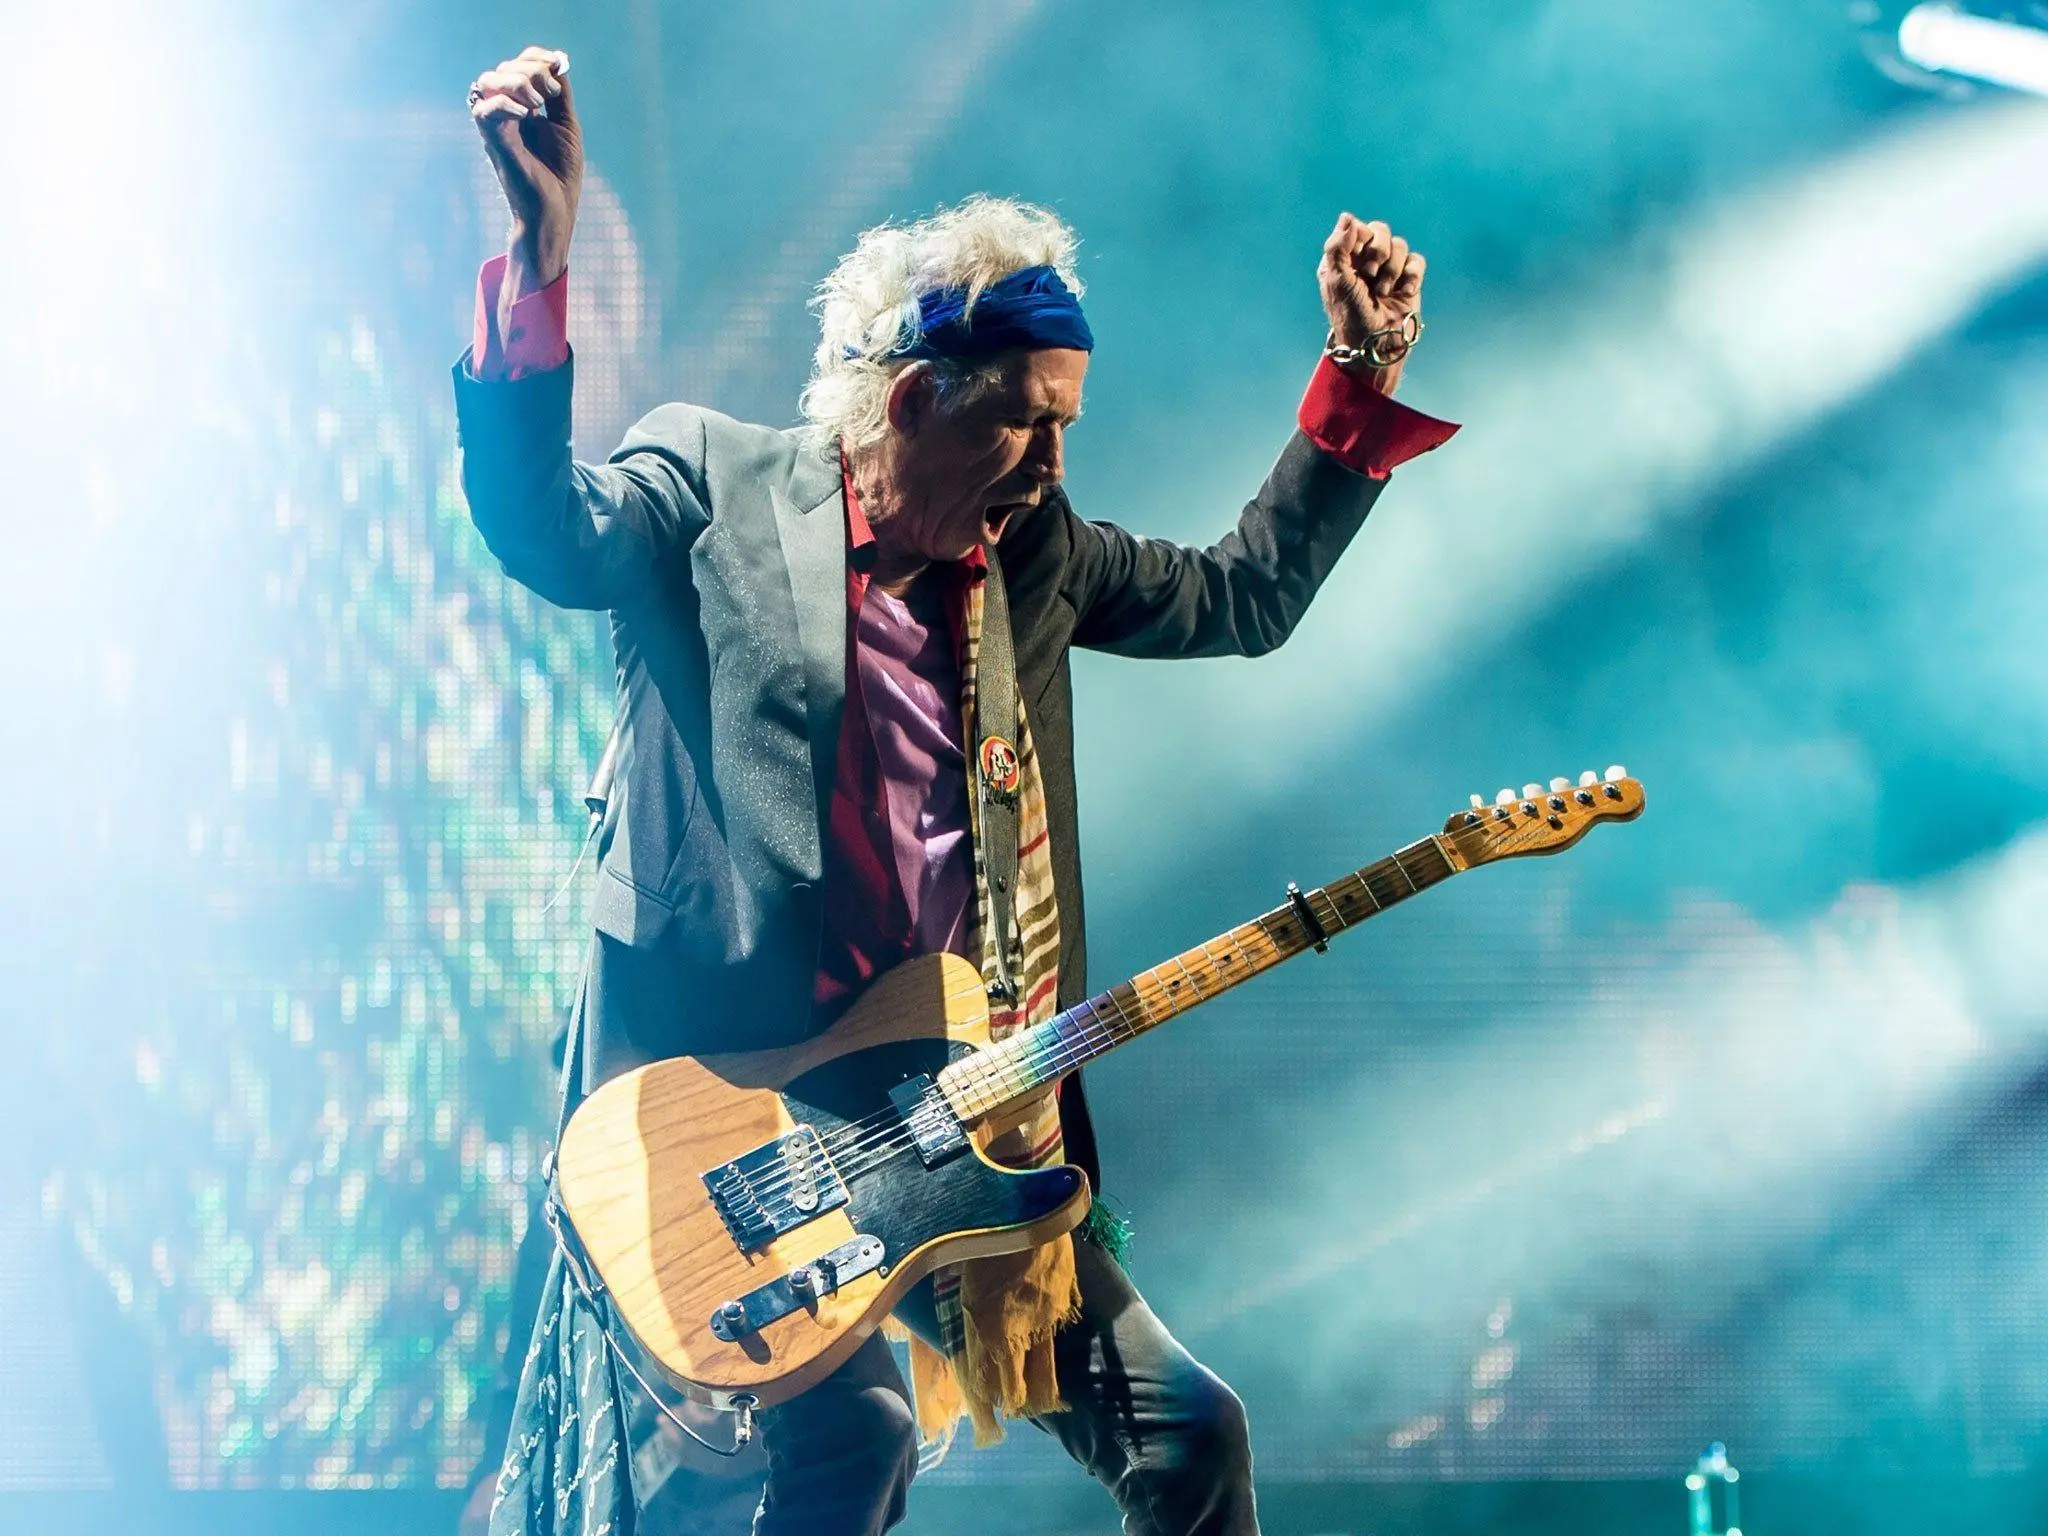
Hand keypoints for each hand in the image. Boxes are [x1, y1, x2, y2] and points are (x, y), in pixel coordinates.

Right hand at [470, 47, 582, 303]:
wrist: (554, 210)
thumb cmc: (560, 173)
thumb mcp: (565, 125)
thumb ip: (560, 94)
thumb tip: (556, 63)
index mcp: (522, 107)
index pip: (517, 64)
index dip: (535, 57)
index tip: (557, 65)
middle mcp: (505, 113)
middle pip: (502, 68)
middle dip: (530, 71)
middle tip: (552, 96)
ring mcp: (496, 127)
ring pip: (486, 82)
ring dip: (516, 83)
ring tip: (539, 104)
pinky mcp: (492, 142)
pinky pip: (482, 109)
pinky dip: (505, 103)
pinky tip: (528, 115)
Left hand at [1317, 213, 1426, 394]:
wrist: (1376, 346)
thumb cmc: (1350, 316)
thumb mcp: (1337, 281)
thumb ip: (1337, 247)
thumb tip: (1347, 216)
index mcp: (1343, 258)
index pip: (1356, 227)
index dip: (1359, 239)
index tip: (1355, 262)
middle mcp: (1365, 260)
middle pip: (1380, 230)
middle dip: (1377, 252)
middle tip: (1368, 276)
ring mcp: (1388, 269)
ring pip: (1399, 245)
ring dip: (1392, 269)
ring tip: (1382, 292)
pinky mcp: (1408, 280)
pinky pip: (1416, 261)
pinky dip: (1411, 276)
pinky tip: (1403, 293)